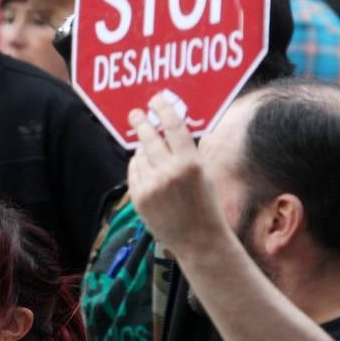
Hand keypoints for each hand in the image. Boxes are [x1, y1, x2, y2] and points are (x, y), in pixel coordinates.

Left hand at [126, 93, 230, 256]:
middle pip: (149, 137)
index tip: (156, 99)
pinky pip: (133, 172)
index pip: (174, 126)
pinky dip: (137, 165)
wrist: (199, 241)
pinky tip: (144, 165)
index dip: (163, 109)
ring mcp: (151, 186)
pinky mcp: (139, 198)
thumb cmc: (206, 205)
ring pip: (139, 155)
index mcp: (191, 163)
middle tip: (136, 114)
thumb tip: (171, 127)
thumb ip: (187, 152)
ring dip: (142, 148)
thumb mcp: (204, 173)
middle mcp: (169, 173)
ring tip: (148, 147)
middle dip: (141, 123)